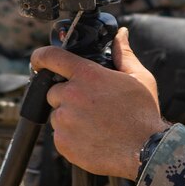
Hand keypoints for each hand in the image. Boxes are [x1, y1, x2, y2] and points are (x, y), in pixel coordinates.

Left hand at [30, 28, 168, 178]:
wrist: (145, 151)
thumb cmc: (143, 113)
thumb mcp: (139, 77)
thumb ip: (123, 54)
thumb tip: (121, 34)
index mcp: (87, 75)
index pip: (51, 57)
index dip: (41, 56)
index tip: (39, 60)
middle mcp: (71, 95)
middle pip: (54, 91)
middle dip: (68, 95)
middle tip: (90, 105)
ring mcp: (65, 120)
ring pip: (58, 115)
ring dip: (69, 117)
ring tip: (94, 124)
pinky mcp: (63, 143)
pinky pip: (60, 136)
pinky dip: (71, 137)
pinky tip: (91, 137)